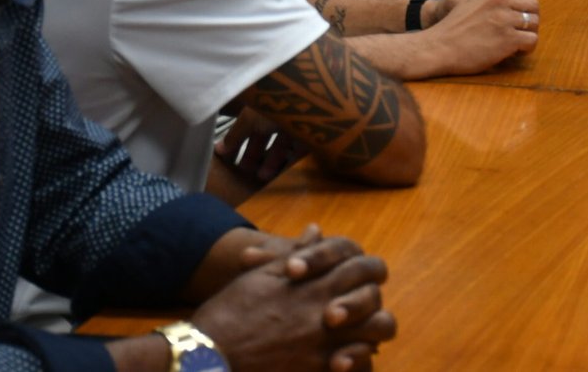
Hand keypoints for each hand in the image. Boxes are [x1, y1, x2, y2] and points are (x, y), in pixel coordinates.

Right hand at [192, 236, 394, 371]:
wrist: (209, 355)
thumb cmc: (232, 310)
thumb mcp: (263, 274)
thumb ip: (297, 253)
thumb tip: (316, 230)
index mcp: (316, 281)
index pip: (363, 265)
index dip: (364, 270)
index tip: (354, 278)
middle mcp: (328, 308)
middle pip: (376, 297)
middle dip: (373, 300)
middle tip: (359, 307)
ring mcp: (327, 340)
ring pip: (378, 331)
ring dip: (372, 330)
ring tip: (358, 334)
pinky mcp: (320, 369)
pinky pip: (361, 364)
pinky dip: (359, 361)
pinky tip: (344, 360)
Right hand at [216, 106, 309, 182]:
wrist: (309, 102)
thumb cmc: (275, 104)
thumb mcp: (249, 119)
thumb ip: (235, 134)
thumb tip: (218, 149)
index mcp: (262, 104)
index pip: (247, 123)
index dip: (238, 140)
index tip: (228, 157)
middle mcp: (278, 111)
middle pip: (264, 134)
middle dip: (253, 153)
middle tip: (244, 171)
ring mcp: (297, 121)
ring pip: (281, 143)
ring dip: (270, 160)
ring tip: (261, 176)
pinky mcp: (313, 133)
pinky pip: (298, 149)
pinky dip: (288, 161)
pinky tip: (280, 173)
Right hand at [421, 0, 538, 74]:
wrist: (438, 47)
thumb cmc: (454, 28)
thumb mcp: (472, 1)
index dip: (523, 4)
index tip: (516, 16)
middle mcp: (500, 1)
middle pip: (534, 4)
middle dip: (530, 18)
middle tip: (519, 31)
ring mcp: (504, 19)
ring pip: (535, 22)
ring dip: (528, 34)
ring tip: (516, 43)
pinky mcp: (507, 39)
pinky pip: (532, 40)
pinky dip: (527, 48)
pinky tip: (515, 52)